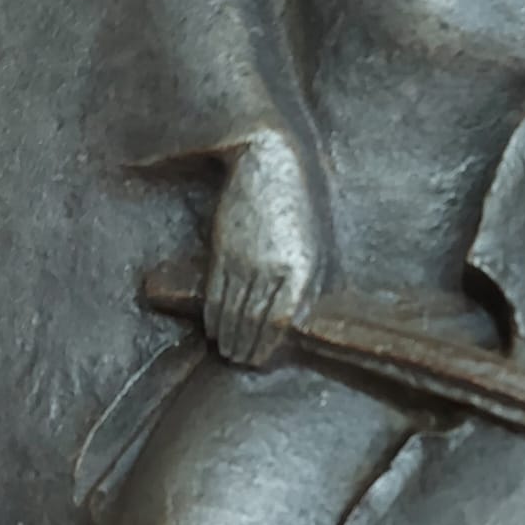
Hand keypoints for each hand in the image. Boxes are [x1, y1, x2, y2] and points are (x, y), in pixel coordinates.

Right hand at [205, 131, 325, 366]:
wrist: (270, 162)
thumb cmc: (298, 204)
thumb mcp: (312, 243)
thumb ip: (304, 281)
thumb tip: (292, 320)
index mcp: (301, 270)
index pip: (277, 323)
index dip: (264, 346)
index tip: (257, 359)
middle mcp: (272, 269)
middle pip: (252, 321)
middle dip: (244, 346)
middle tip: (238, 362)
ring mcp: (246, 260)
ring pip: (232, 310)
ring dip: (227, 336)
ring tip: (225, 351)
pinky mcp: (224, 250)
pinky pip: (216, 291)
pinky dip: (213, 314)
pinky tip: (212, 326)